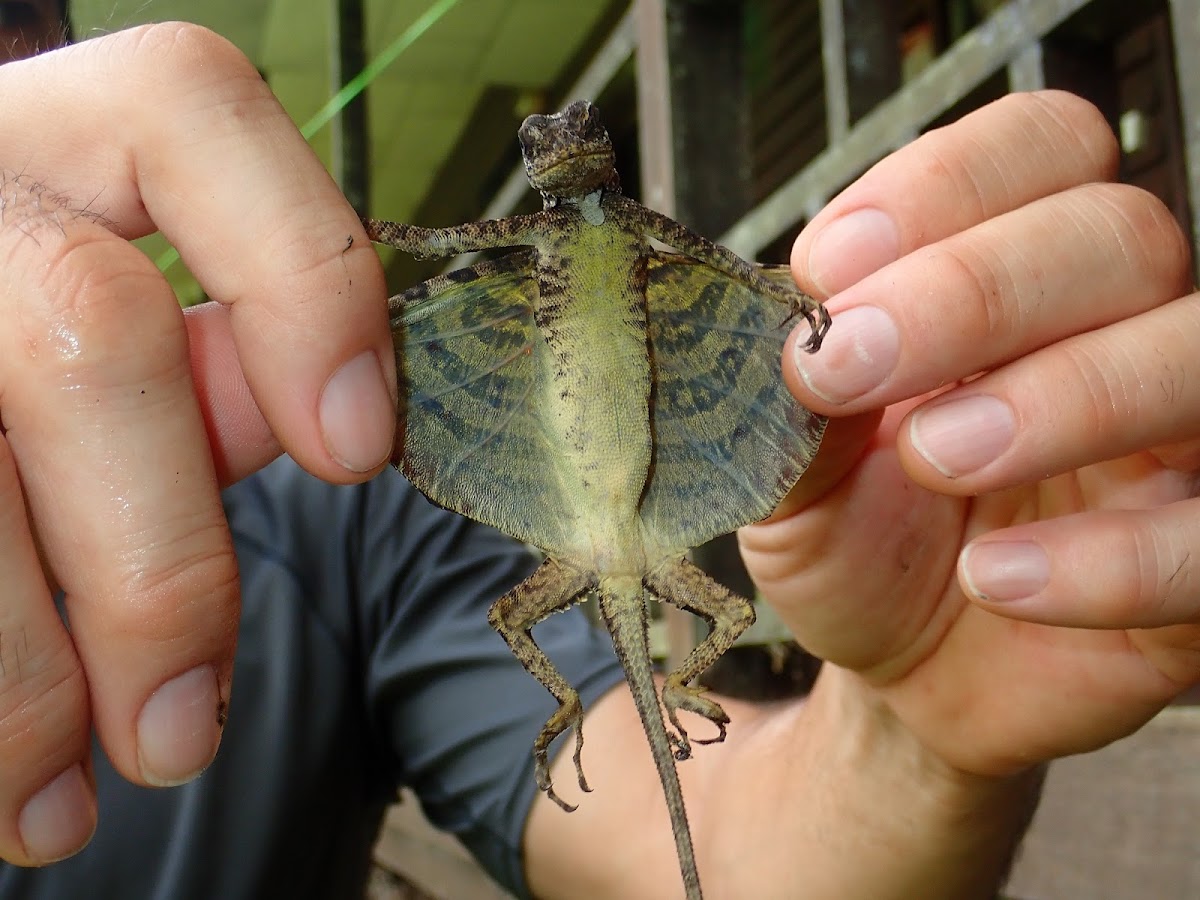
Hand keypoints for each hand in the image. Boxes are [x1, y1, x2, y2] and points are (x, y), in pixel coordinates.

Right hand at [0, 25, 393, 863]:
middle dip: (155, 565)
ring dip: (19, 676)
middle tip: (180, 731)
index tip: (356, 450)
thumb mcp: (129, 335)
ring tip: (66, 802)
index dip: (299, 272)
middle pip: (89, 335)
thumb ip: (212, 362)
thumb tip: (301, 417)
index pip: (192, 109)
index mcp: (64, 130)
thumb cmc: (49, 370)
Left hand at [742, 89, 1199, 776]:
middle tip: (852, 366)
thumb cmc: (858, 545)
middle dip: (975, 290)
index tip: (825, 273)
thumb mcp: (793, 477)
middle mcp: (1117, 331)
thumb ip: (792, 404)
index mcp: (1016, 275)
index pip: (1038, 151)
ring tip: (933, 459)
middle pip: (1121, 234)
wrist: (900, 671)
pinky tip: (991, 577)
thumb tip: (801, 333)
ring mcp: (1176, 442)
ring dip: (1062, 395)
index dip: (940, 188)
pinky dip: (1110, 557)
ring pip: (1197, 355)